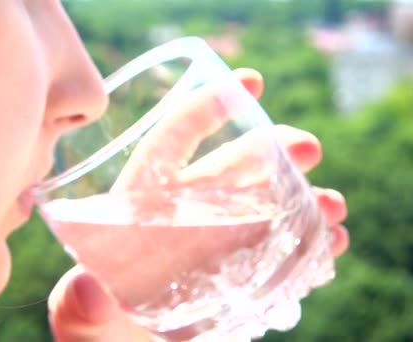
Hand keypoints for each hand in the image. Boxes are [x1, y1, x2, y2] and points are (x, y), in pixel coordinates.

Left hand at [48, 68, 348, 341]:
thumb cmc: (97, 336)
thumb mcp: (83, 323)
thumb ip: (80, 309)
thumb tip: (90, 291)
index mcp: (141, 210)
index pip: (170, 147)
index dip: (205, 110)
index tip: (248, 83)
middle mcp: (184, 219)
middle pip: (230, 171)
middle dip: (271, 151)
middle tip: (307, 146)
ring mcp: (217, 247)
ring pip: (266, 208)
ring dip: (303, 200)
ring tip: (333, 205)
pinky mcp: (242, 278)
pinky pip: (283, 252)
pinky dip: (311, 246)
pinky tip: (333, 245)